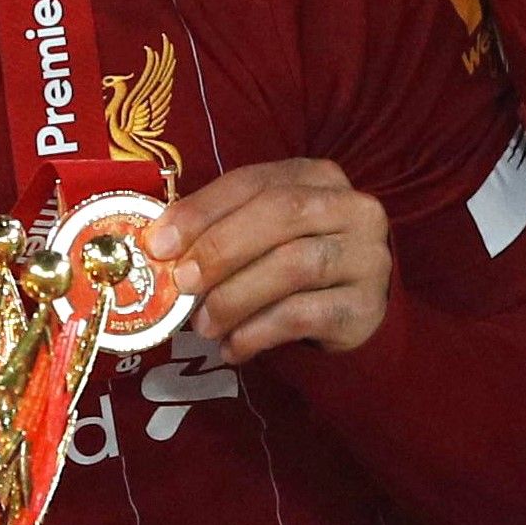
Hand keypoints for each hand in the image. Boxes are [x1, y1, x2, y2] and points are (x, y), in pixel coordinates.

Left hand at [147, 158, 392, 360]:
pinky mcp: (365, 306)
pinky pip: (303, 315)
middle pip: (280, 213)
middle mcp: (351, 208)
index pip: (254, 181)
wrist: (352, 314)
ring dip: (235, 298)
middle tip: (182, 283)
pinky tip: (233, 347)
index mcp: (317, 177)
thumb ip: (219, 229)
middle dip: (221, 249)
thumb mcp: (262, 235)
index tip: (160, 242)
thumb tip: (159, 246)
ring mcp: (366, 256)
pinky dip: (257, 332)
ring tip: (204, 325)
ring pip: (293, 265)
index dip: (203, 210)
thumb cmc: (291, 267)